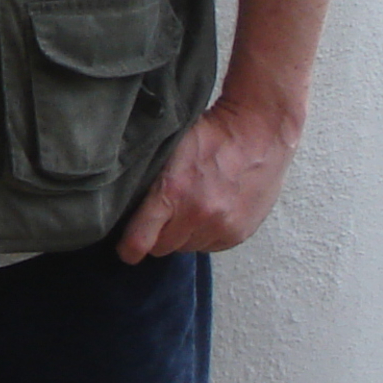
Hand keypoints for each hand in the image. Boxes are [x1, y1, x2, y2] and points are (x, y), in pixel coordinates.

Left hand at [117, 95, 297, 261]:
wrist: (258, 133)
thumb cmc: (209, 134)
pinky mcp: (240, 233)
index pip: (141, 239)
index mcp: (173, 191)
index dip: (128, 247)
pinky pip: (210, 246)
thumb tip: (126, 201)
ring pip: (187, 247)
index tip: (124, 248)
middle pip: (163, 247)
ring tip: (187, 207)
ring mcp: (222, 227)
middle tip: (157, 217)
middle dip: (156, 236)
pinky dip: (204, 234)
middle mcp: (198, 215)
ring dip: (182, 235)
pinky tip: (206, 212)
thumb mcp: (167, 148)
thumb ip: (148, 178)